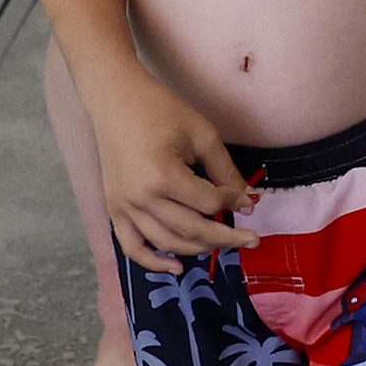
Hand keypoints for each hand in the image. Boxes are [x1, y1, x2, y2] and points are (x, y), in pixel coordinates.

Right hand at [94, 79, 252, 271]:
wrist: (116, 99)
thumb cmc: (161, 110)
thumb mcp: (202, 135)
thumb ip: (226, 171)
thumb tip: (247, 202)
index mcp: (164, 176)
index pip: (208, 203)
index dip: (232, 202)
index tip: (247, 200)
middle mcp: (141, 198)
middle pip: (192, 230)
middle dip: (227, 237)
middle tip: (252, 239)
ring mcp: (124, 207)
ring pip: (167, 243)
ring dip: (198, 248)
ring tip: (221, 243)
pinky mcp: (113, 209)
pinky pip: (132, 247)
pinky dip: (152, 262)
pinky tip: (176, 267)